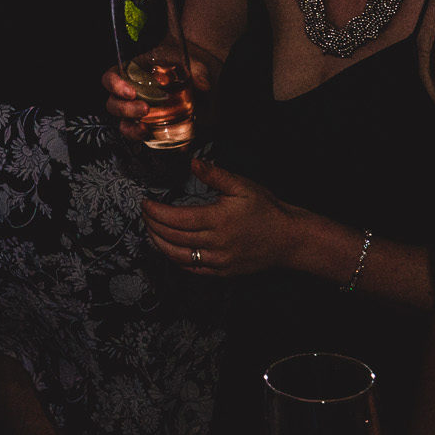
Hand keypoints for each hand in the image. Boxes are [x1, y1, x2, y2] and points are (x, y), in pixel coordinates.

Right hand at [102, 43, 205, 141]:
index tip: (130, 92)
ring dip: (131, 128)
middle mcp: (130, 95)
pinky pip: (141, 137)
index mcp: (132, 73)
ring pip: (123, 123)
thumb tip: (203, 85)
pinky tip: (161, 140)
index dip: (115, 85)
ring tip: (146, 129)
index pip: (110, 78)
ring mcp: (137, 113)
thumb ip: (198, 73)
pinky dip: (149, 140)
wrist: (196, 89)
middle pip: (113, 104)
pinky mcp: (147, 127)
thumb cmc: (185, 72)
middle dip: (125, 109)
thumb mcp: (192, 66)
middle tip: (144, 109)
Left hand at [142, 157, 303, 276]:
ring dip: (159, 243)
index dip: (156, 212)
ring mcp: (219, 261)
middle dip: (153, 225)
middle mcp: (216, 244)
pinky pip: (192, 269)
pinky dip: (176, 259)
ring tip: (150, 230)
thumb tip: (193, 163)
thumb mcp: (242, 186)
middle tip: (145, 213)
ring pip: (178, 256)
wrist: (289, 239)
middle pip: (173, 237)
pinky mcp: (223, 272)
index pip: (176, 218)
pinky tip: (169, 249)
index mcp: (218, 220)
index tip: (145, 203)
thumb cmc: (267, 210)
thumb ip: (215, 175)